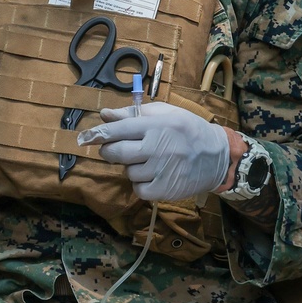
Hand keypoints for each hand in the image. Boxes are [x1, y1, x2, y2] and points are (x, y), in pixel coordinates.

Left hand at [78, 101, 232, 200]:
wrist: (217, 156)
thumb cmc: (188, 130)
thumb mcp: (165, 113)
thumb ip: (133, 112)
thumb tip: (105, 114)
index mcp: (154, 125)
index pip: (117, 130)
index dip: (97, 134)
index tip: (84, 138)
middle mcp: (155, 147)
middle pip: (115, 152)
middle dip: (110, 151)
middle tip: (116, 149)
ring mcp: (159, 170)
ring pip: (127, 171)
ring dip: (131, 167)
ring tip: (148, 160)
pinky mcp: (164, 190)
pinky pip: (138, 189)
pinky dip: (141, 184)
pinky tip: (153, 175)